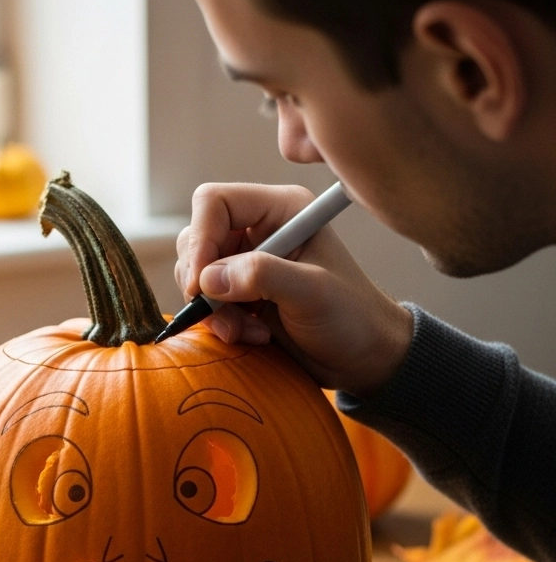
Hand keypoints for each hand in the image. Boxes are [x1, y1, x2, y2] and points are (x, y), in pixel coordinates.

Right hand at [176, 182, 412, 397]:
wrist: (364, 357)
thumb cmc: (352, 318)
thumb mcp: (313, 293)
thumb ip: (262, 276)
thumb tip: (208, 278)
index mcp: (280, 210)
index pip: (214, 203)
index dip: (200, 239)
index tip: (201, 283)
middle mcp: (260, 229)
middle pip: (197, 239)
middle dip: (205, 283)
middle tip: (228, 317)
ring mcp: (247, 262)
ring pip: (196, 274)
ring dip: (214, 309)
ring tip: (248, 331)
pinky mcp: (241, 294)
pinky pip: (206, 302)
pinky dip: (220, 323)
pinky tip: (253, 336)